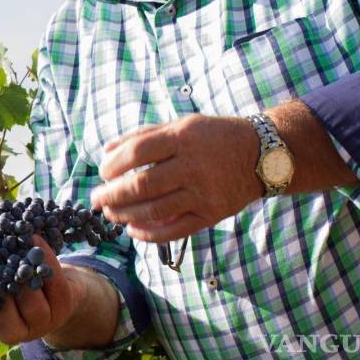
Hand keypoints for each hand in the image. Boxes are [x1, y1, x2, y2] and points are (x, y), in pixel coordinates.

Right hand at [0, 236, 77, 344]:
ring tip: (14, 252)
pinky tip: (34, 240)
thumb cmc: (10, 288)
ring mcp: (44, 320)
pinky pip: (54, 280)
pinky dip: (44, 257)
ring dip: (21, 271)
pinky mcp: (64, 304)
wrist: (51, 291)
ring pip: (29, 296)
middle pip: (6, 311)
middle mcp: (20, 332)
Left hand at [90, 114, 260, 241]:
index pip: (137, 152)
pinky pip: (175, 230)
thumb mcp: (181, 125)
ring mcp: (203, 192)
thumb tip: (107, 152)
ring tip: (111, 214)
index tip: (103, 172)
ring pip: (155, 210)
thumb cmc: (213, 137)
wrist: (263, 155)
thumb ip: (143, 136)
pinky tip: (133, 230)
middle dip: (112, 195)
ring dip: (125, 215)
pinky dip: (149, 234)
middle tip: (96, 199)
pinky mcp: (212, 214)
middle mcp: (193, 165)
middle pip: (142, 185)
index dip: (114, 164)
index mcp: (183, 138)